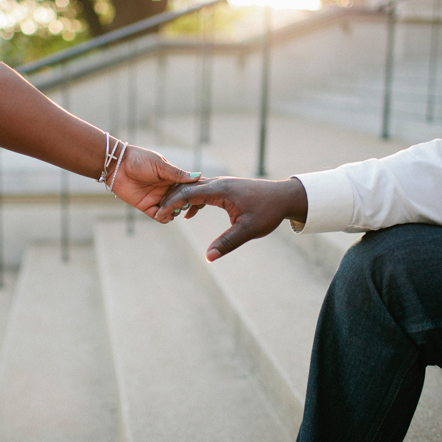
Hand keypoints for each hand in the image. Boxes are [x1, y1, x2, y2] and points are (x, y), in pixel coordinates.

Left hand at [109, 145, 200, 218]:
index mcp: (171, 178)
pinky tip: (167, 216)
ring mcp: (156, 198)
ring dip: (174, 212)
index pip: (185, 188)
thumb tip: (198, 176)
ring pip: (170, 209)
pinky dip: (163, 218)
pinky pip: (158, 215)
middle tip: (185, 205)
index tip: (197, 197)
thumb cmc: (139, 160)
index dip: (191, 193)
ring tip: (176, 211)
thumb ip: (177, 174)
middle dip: (183, 205)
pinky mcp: (146, 206)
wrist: (117, 165)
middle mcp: (165, 189)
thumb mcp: (160, 166)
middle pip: (179, 201)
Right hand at [156, 176, 307, 260]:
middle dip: (171, 201)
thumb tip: (209, 257)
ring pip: (194, 188)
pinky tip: (189, 214)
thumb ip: (227, 243)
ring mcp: (222, 184)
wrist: (284, 197)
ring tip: (168, 215)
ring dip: (180, 200)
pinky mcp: (226, 189)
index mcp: (220, 190)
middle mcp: (218, 184)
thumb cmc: (268, 212)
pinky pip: (203, 191)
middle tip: (157, 214)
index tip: (159, 216)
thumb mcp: (248, 230)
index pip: (188, 193)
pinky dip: (192, 201)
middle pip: (187, 188)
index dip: (172, 204)